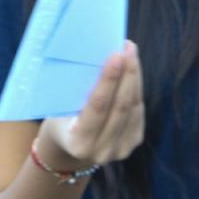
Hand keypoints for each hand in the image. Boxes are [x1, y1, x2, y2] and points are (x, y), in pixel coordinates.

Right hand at [37, 41, 145, 168]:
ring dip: (134, 76)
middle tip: (128, 48)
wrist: (70, 150)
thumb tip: (95, 56)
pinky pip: (138, 110)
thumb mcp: (60, 110)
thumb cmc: (61, 120)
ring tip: (131, 52)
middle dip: (127, 74)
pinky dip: (136, 87)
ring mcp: (120, 149)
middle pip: (120, 106)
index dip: (109, 81)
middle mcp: (102, 151)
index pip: (97, 108)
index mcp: (79, 145)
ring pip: (133, 106)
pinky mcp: (133, 142)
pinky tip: (133, 69)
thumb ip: (76, 93)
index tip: (116, 55)